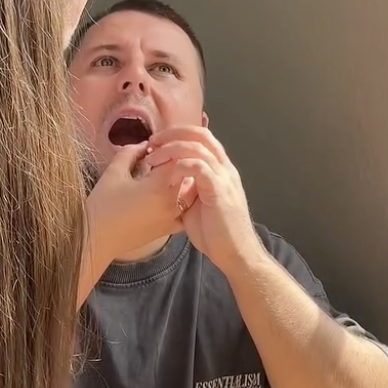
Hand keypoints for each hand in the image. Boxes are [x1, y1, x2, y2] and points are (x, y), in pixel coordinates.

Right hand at [86, 143, 196, 270]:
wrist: (96, 240)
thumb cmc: (103, 205)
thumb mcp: (114, 172)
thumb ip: (131, 152)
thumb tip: (145, 145)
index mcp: (159, 186)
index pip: (176, 158)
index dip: (166, 148)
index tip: (152, 148)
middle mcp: (172, 202)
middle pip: (186, 173)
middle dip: (174, 162)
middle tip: (156, 160)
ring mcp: (173, 217)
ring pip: (190, 192)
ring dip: (181, 180)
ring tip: (163, 175)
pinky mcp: (169, 229)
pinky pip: (186, 211)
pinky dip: (183, 201)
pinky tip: (169, 196)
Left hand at [144, 126, 262, 275]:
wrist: (236, 254)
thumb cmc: (215, 233)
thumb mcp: (197, 204)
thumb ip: (187, 187)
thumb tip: (166, 179)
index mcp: (219, 168)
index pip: (200, 136)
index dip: (176, 134)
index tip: (155, 144)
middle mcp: (224, 167)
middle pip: (200, 134)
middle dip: (172, 134)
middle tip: (152, 143)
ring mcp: (223, 177)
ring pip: (197, 147)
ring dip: (171, 149)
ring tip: (153, 160)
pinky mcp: (219, 190)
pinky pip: (199, 166)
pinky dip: (180, 167)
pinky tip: (169, 179)